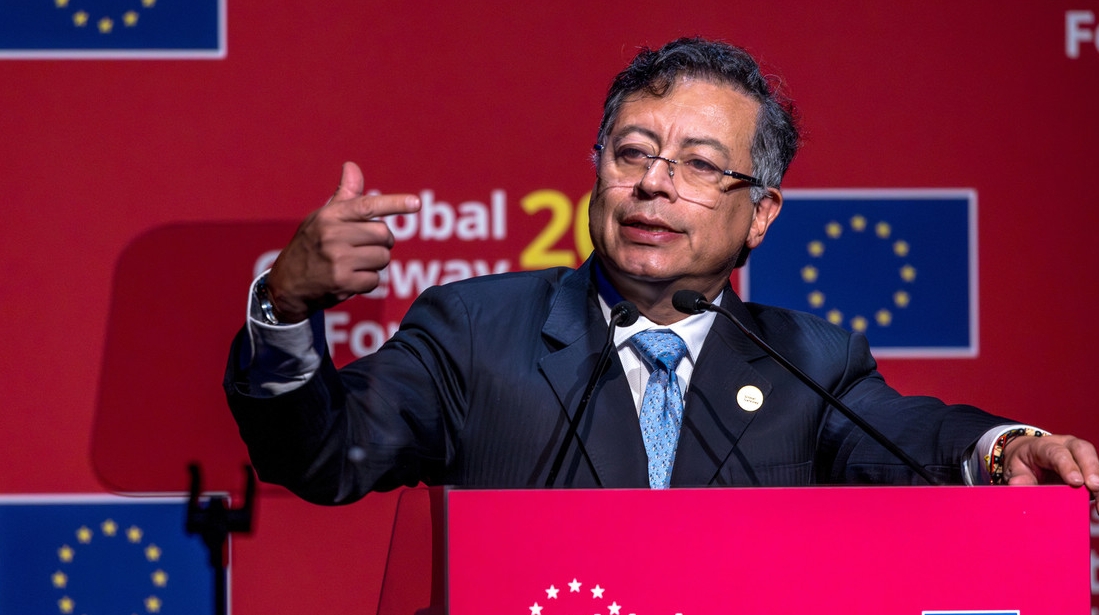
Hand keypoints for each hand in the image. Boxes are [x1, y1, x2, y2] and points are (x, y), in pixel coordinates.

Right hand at [265, 161, 420, 322]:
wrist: (286, 284)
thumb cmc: (310, 245)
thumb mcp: (322, 218)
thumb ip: (344, 196)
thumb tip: (352, 166)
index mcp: (330, 215)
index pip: (368, 205)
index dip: (395, 203)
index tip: (416, 203)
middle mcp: (332, 234)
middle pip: (384, 234)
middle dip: (382, 243)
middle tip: (366, 247)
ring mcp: (337, 259)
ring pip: (383, 258)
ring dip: (375, 263)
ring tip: (355, 264)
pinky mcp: (341, 281)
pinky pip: (375, 280)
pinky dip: (367, 282)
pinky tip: (350, 279)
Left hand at [1002, 434, 1098, 510]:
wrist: (1030, 454)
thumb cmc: (1024, 462)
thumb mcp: (1015, 468)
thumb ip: (1018, 477)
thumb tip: (1018, 485)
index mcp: (1044, 446)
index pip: (1056, 452)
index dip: (1067, 466)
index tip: (1075, 481)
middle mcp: (1066, 446)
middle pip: (1083, 450)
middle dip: (1091, 468)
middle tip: (1094, 487)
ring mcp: (1080, 455)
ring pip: (1095, 462)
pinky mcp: (1089, 467)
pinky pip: (1097, 474)